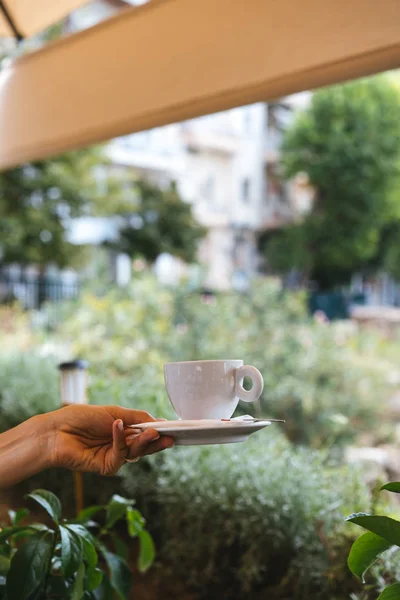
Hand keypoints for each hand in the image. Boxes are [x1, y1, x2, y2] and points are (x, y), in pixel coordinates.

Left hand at [46, 405, 172, 474]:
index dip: (159, 431)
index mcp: (123, 430)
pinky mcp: (106, 467)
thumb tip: (158, 422)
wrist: (56, 431)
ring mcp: (114, 456)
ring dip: (144, 442)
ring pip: (136, 452)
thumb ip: (136, 417)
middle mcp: (121, 444)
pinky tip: (118, 426)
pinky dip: (120, 440)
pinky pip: (120, 455)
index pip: (146, 432)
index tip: (174, 428)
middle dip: (158, 441)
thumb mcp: (114, 412)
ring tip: (153, 432)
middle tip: (171, 437)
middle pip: (145, 445)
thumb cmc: (81, 417)